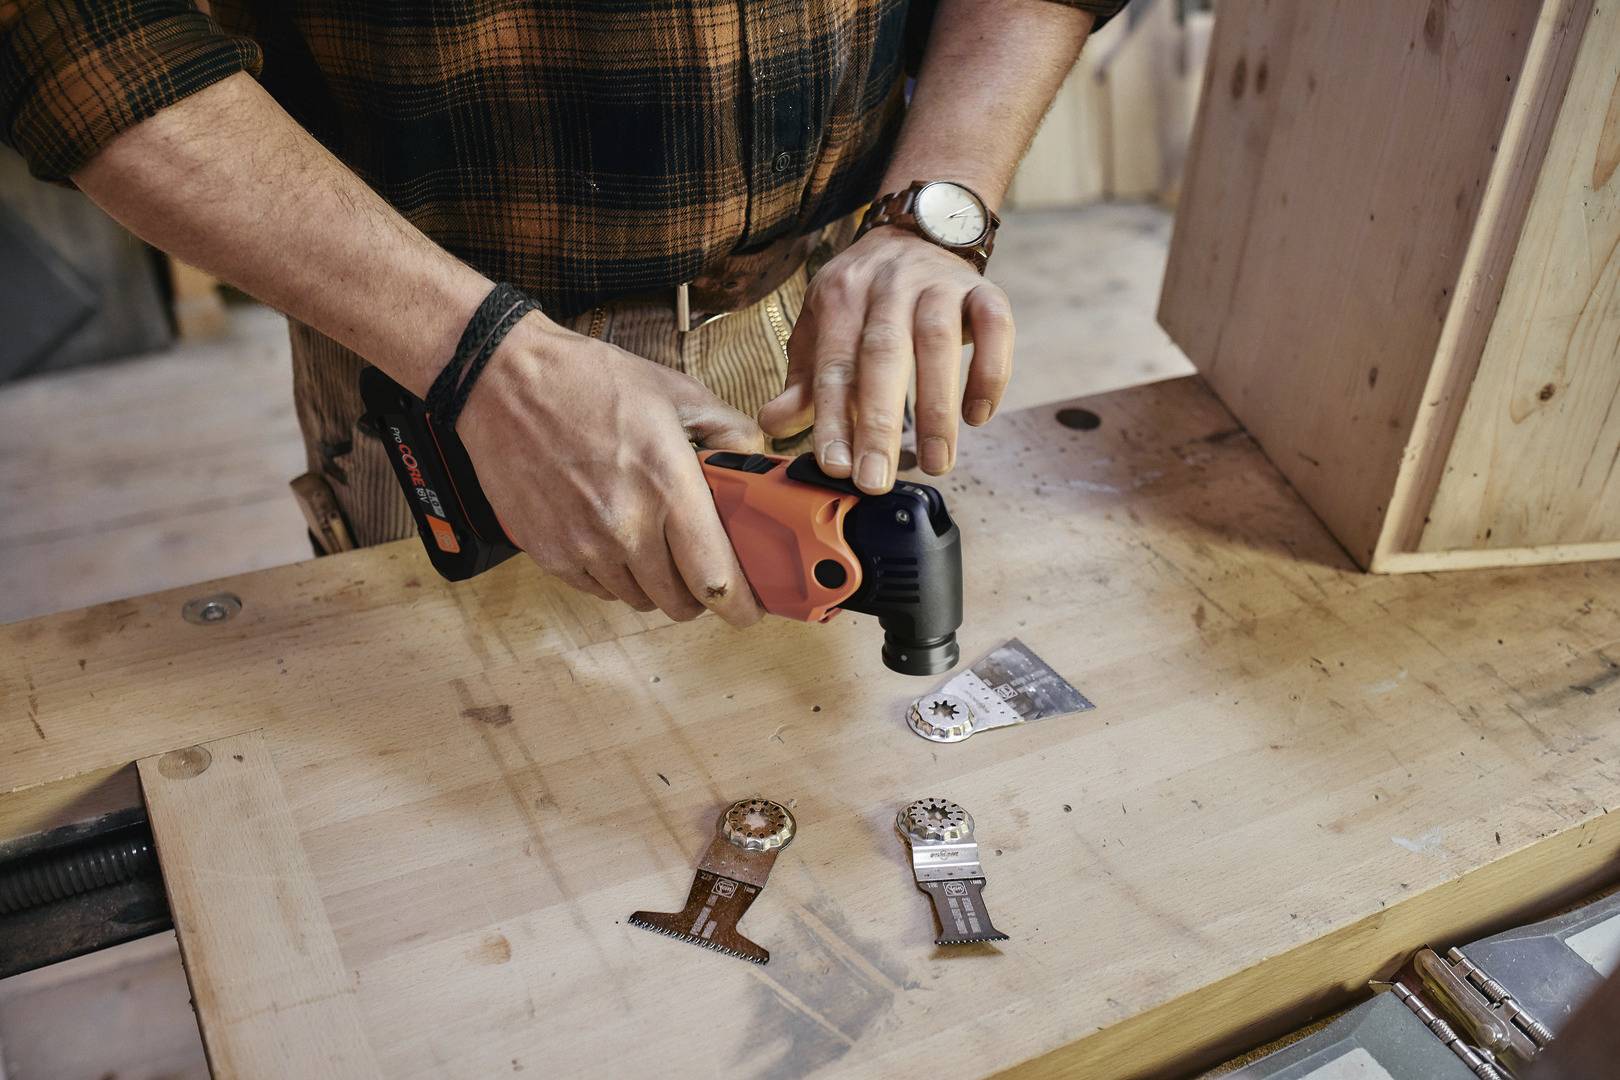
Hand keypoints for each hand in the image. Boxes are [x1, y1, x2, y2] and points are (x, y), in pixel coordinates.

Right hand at [458, 313, 764, 625]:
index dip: (740, 603)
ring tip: (654, 545)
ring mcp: (584, 546)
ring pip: (639, 599)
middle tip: (701, 569)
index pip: (717, 579)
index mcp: (668, 486)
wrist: (503, 382)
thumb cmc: (588, 381)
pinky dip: (614, 577)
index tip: (749, 605)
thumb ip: (728, 432)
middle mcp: (627, 526)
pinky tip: (614, 539)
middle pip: (680, 602)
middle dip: (699, 593)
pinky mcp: (550, 554)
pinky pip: (599, 589)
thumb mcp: (675, 392)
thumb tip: (757, 463)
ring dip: (655, 584)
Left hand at [758, 226, 1013, 492]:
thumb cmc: (863, 301)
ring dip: (937, 408)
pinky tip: (978, 416)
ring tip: (937, 464)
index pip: (835, 365)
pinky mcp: (983, 290)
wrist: (915, 234)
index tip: (837, 468)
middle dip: (878, 423)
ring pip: (938, 342)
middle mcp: (887, 285)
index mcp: (840, 297)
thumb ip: (805, 382)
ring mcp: (938, 284)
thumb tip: (772, 424)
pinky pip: (995, 327)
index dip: (833, 419)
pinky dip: (990, 373)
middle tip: (876, 480)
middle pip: (882, 354)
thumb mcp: (823, 331)